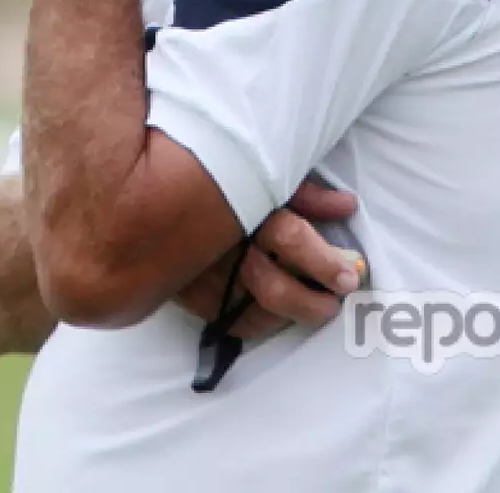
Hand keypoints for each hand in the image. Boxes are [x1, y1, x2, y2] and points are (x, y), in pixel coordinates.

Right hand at [175, 177, 362, 340]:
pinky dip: (260, 322)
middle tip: (335, 301)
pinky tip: (275, 312)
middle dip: (313, 301)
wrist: (151, 199)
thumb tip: (347, 206)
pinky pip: (232, 321)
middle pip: (275, 287)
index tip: (349, 276)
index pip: (290, 239)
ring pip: (255, 311)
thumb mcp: (265, 176)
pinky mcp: (189, 293)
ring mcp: (203, 273)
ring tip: (313, 308)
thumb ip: (306, 193)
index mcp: (245, 207)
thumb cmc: (221, 182)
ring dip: (291, 314)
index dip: (324, 262)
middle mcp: (223, 244)